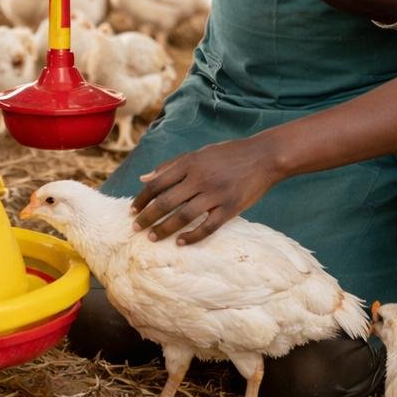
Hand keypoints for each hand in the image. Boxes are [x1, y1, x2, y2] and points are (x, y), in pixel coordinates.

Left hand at [131, 137, 280, 244]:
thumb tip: (144, 178)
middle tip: (136, 228)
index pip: (157, 183)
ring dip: (164, 229)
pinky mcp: (231, 208)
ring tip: (152, 238)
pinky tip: (180, 243)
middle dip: (147, 217)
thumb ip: (171, 166)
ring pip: (183, 216)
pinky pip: (207, 227)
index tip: (132, 210)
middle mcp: (200, 178)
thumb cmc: (228, 154)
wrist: (264, 156)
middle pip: (166, 202)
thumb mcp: (198, 154)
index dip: (142, 198)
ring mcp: (216, 194)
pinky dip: (192, 236)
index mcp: (190, 163)